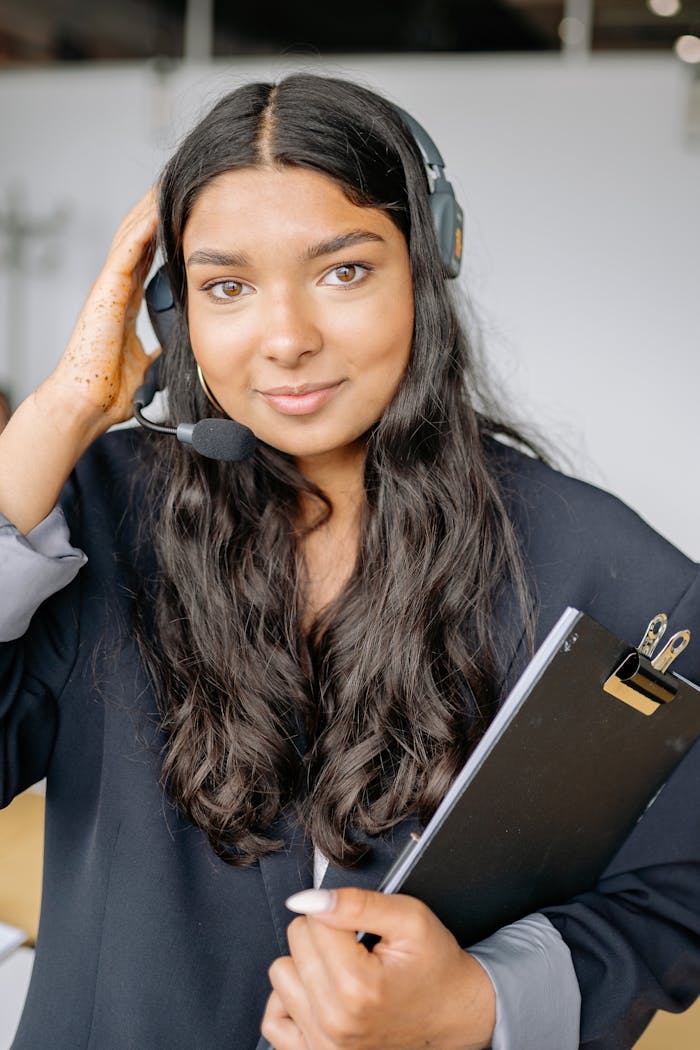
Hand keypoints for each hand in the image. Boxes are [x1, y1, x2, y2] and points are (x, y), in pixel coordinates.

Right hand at [45, 186, 158, 431]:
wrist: (88, 403)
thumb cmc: (108, 388)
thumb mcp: (148, 362)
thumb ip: (160, 347)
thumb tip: (179, 345)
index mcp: (123, 302)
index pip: (144, 256)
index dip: (161, 232)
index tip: (182, 213)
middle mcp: (115, 289)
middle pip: (137, 237)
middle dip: (155, 208)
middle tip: (179, 183)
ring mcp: (108, 288)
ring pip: (130, 235)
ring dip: (150, 208)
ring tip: (170, 182)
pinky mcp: (105, 292)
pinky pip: (126, 251)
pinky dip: (143, 228)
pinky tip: (158, 208)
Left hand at [260, 887, 495, 1049]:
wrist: (454, 1016)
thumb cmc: (435, 968)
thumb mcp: (409, 918)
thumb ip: (356, 903)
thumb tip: (306, 900)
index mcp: (359, 987)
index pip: (313, 921)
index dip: (339, 913)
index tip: (362, 929)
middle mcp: (336, 1024)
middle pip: (295, 945)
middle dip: (324, 935)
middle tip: (358, 949)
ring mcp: (324, 1047)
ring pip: (281, 975)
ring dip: (307, 965)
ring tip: (342, 971)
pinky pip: (273, 1021)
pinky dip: (292, 1001)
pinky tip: (320, 995)